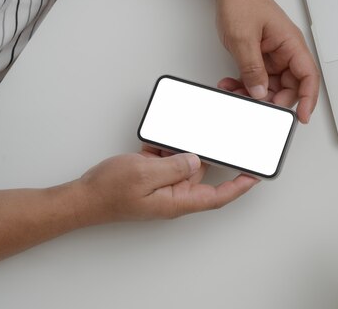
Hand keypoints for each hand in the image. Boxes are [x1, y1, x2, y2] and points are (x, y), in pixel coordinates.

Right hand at [74, 146, 258, 222]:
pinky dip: (165, 148)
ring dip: (180, 149)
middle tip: (220, 137)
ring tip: (172, 138)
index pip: (218, 196)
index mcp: (178, 200)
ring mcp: (163, 186)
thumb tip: (196, 159)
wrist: (81, 197)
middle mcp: (175, 194)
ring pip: (184, 163)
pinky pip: (168, 159)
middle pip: (203, 173)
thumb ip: (174, 166)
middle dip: (210, 155)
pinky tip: (156, 140)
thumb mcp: (145, 174)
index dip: (239, 186)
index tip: (256, 175)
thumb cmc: (108, 193)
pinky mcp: (152, 177)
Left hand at [206, 0, 319, 122]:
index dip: (308, 99)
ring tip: (236, 92)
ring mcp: (273, 56)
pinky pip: (257, 79)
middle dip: (273, 99)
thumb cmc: (243, 1)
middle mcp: (286, 52)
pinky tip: (232, 85)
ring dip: (253, 94)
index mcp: (291, 44)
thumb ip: (252, 68)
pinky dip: (244, 85)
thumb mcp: (244, 38)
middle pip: (290, 87)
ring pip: (271, 86)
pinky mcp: (260, 58)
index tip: (302, 116)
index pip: (308, 77)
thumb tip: (260, 92)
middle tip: (256, 104)